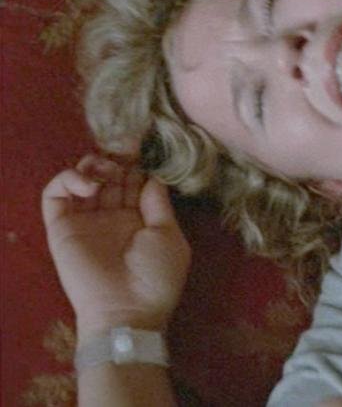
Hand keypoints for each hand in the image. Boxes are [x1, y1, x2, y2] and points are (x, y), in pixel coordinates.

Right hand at [41, 155, 190, 339]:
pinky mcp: (61, 227)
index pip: (134, 181)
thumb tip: (151, 175)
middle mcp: (112, 217)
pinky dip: (68, 180)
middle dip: (117, 159)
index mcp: (140, 219)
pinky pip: (55, 195)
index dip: (137, 164)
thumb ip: (158, 203)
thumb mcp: (168, 236)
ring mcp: (86, 221)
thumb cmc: (155, 276)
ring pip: (82, 179)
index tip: (143, 148)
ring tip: (106, 170)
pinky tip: (89, 186)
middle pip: (110, 176)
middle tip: (124, 148)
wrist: (126, 310)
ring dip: (93, 165)